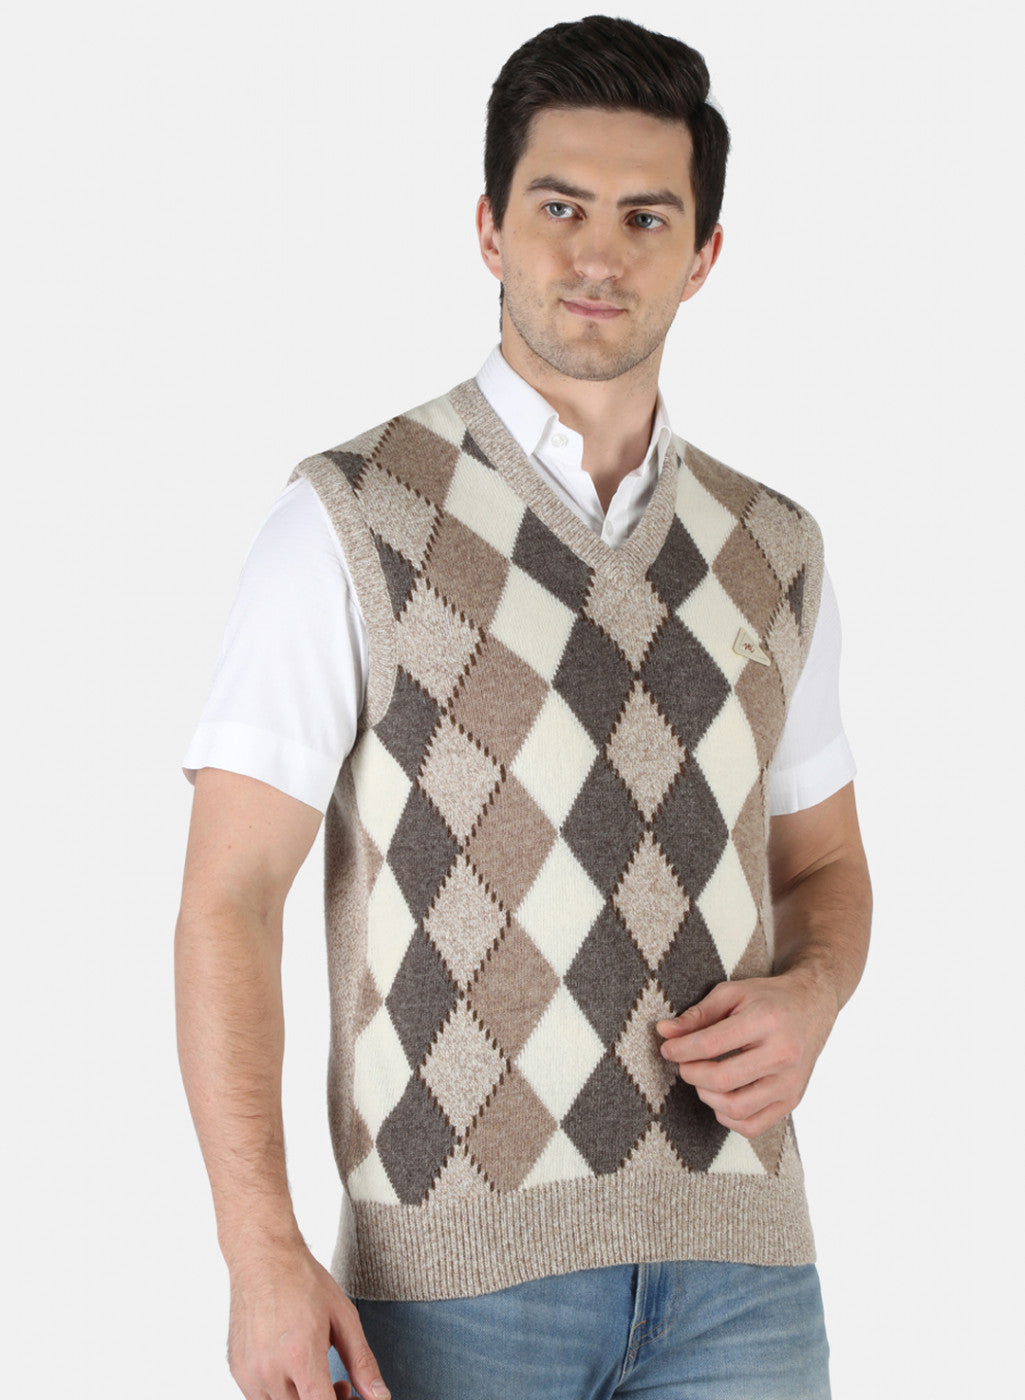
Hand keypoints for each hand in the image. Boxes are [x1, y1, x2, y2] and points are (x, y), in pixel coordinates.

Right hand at [226, 1237, 388, 1399]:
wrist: (263, 1257)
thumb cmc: (303, 1281)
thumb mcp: (344, 1317)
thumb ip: (362, 1362)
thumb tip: (380, 1397)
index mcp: (300, 1356)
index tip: (350, 1396)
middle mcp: (270, 1370)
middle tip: (342, 1386)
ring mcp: (249, 1373)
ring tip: (317, 1375)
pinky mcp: (237, 1371)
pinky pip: (261, 1399)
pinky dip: (282, 1394)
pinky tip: (294, 1370)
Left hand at [655, 972, 837, 1138]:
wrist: (813, 1005)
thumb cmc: (769, 998)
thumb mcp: (732, 993)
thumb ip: (698, 1014)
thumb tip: (664, 1031)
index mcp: (766, 1021)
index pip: (712, 1044)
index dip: (681, 1049)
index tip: (667, 1048)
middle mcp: (783, 1054)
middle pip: (723, 1080)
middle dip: (691, 1073)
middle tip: (683, 1063)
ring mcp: (790, 1082)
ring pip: (737, 1108)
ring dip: (707, 1097)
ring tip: (702, 1078)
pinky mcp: (793, 1100)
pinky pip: (753, 1126)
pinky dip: (728, 1118)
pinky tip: (721, 1097)